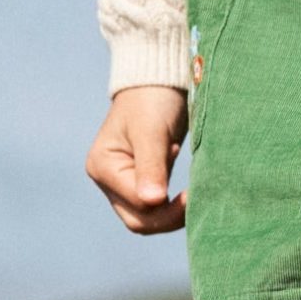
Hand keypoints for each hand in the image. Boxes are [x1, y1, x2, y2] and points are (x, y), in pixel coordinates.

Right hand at [86, 85, 189, 233]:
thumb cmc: (152, 99)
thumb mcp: (151, 131)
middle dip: (169, 216)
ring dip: (172, 212)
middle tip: (197, 200)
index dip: (166, 207)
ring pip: (148, 217)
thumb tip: (153, 202)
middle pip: (138, 219)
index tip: (193, 193)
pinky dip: (173, 204)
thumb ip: (151, 167)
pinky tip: (187, 190)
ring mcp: (123, 182)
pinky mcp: (141, 180)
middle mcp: (108, 179)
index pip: (136, 205)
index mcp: (103, 167)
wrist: (158, 79)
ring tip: (193, 192)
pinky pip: (156, 206)